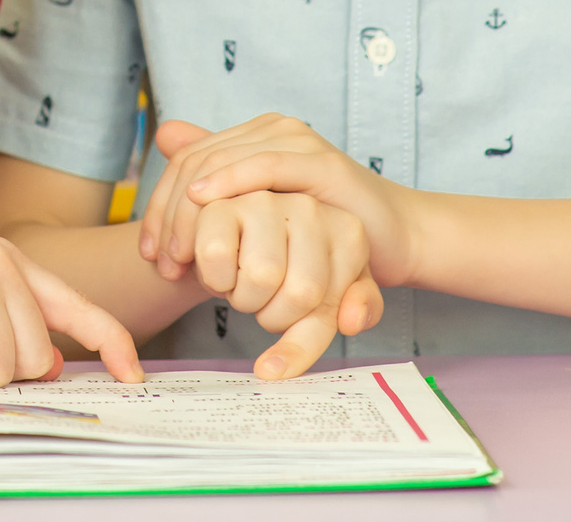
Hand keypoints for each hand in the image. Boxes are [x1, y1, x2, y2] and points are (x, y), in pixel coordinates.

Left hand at [143, 116, 413, 286]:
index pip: (187, 160)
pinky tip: (205, 202)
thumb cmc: (320, 232)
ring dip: (191, 207)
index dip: (159, 205)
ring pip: (221, 161)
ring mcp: (296, 141)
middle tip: (161, 261)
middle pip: (196, 161)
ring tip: (179, 251)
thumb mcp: (260, 215)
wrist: (386, 239)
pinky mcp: (320, 162)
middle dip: (169, 213)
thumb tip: (164, 137)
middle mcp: (271, 130)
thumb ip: (218, 187)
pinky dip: (230, 182)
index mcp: (253, 137)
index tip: (150, 254)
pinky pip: (265, 165)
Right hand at [164, 189, 383, 379]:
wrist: (238, 239)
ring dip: (241, 297)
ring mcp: (268, 200)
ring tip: (242, 280)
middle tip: (262, 302)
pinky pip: (216, 257)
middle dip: (269, 316)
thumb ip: (357, 308)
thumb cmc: (290, 268)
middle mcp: (313, 210)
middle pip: (299, 295)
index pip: (329, 309)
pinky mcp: (223, 202)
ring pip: (259, 278)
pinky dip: (213, 278)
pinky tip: (218, 268)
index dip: (297, 345)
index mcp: (349, 234)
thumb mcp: (332, 291)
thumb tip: (351, 321)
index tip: (273, 368)